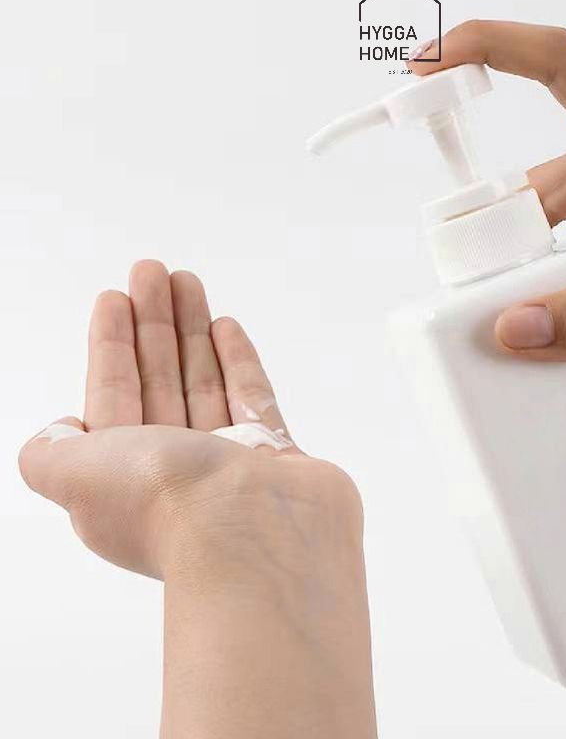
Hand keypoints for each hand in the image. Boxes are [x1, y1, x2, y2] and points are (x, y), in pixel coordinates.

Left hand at [19, 260, 360, 577]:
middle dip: (153, 323)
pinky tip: (226, 327)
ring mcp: (229, 461)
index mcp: (121, 475)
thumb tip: (57, 434)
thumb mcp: (77, 476)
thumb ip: (51, 453)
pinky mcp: (275, 455)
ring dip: (192, 330)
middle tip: (153, 271)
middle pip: (158, 378)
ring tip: (188, 281)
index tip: (114, 297)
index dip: (110, 344)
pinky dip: (237, 361)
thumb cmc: (168, 502)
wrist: (258, 533)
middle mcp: (173, 468)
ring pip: (205, 380)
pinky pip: (251, 397)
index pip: (111, 393)